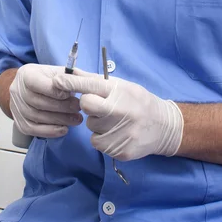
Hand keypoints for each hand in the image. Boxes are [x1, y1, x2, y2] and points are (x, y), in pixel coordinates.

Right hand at [10, 64, 82, 138]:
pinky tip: (64, 129)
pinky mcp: (19, 122)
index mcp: (26, 74)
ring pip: (37, 116)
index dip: (56, 91)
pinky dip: (50, 131)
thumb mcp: (57, 72)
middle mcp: (17, 90)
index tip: (71, 93)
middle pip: (39, 102)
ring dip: (59, 120)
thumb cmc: (47, 79)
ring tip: (76, 119)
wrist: (29, 89)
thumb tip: (87, 82)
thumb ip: (70, 76)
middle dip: (62, 107)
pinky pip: (33, 130)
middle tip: (78, 108)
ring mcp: (16, 107)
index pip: (38, 83)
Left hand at [53, 69, 183, 160]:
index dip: (72, 83)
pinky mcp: (120, 150)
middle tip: (100, 106)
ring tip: (114, 120)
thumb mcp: (121, 86)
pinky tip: (115, 133)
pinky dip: (102, 138)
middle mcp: (121, 111)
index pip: (91, 86)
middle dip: (88, 105)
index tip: (56, 81)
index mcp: (120, 92)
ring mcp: (121, 132)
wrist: (164, 127)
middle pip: (86, 106)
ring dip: (97, 123)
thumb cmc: (139, 102)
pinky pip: (97, 143)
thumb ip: (94, 81)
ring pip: (91, 126)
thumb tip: (70, 71)